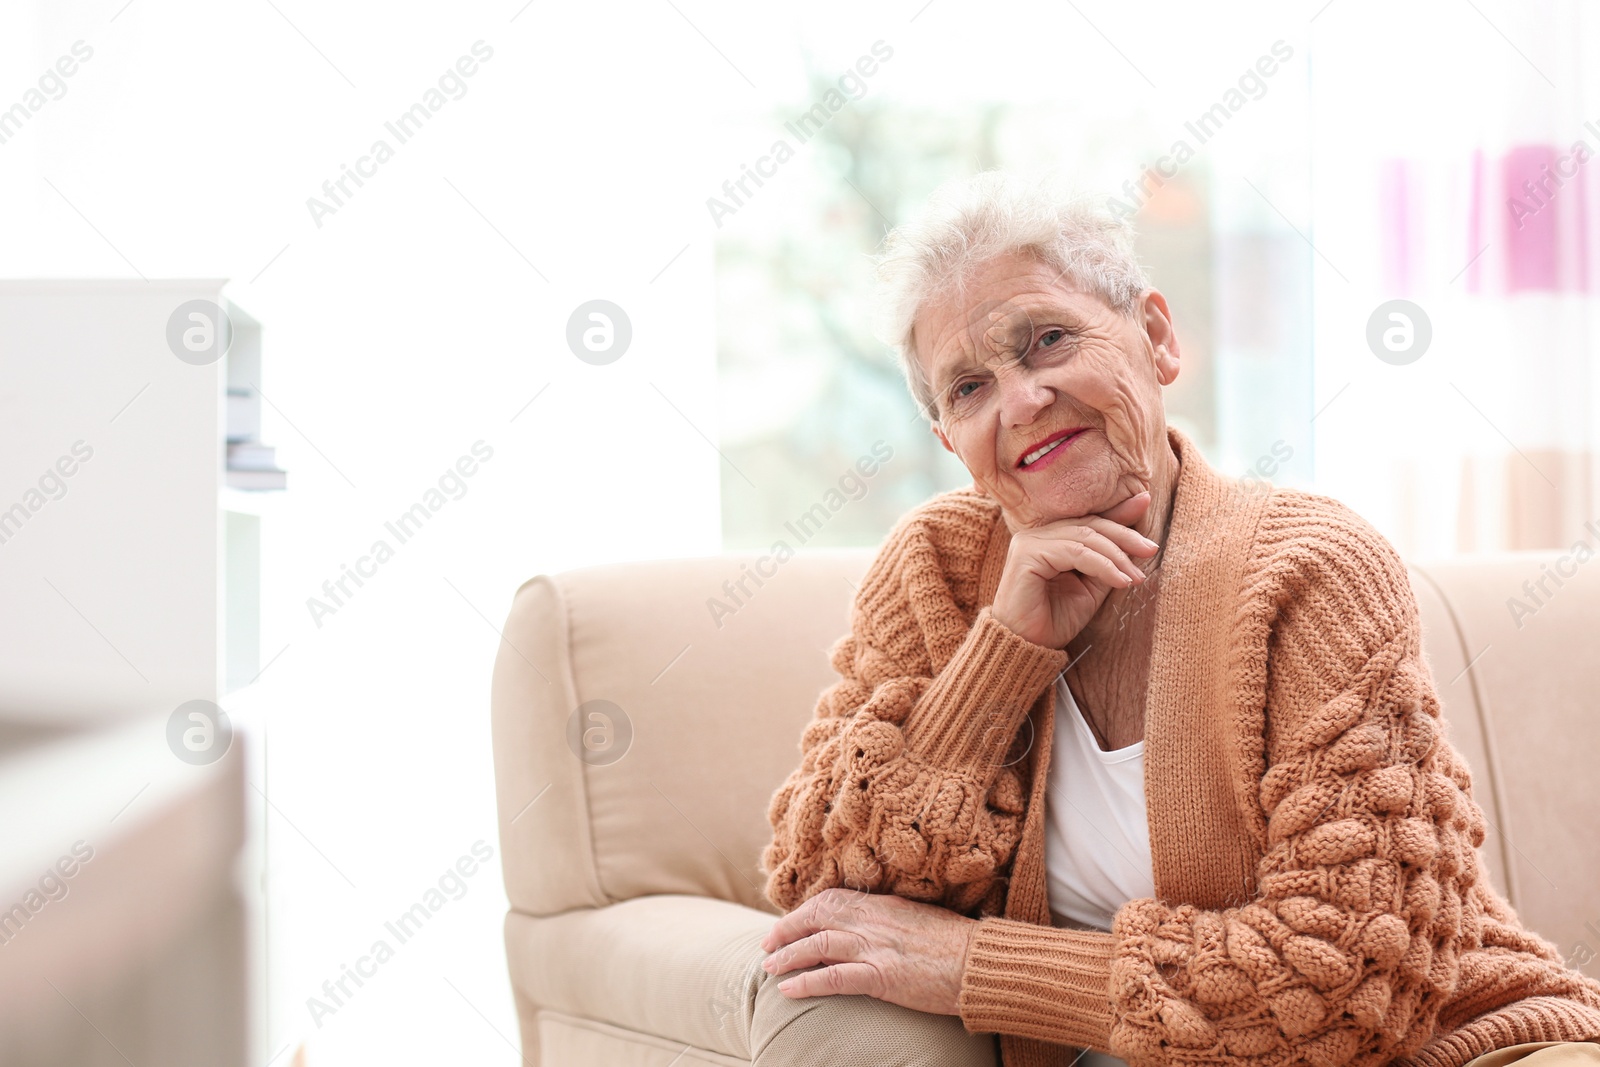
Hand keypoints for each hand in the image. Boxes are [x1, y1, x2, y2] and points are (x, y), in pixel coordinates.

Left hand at [759, 888, 978, 1015]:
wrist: (980, 963)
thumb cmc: (956, 944)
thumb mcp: (917, 919)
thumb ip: (887, 920)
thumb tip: (863, 927)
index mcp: (883, 904)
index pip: (832, 898)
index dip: (804, 910)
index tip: (789, 921)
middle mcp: (874, 921)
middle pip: (817, 916)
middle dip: (787, 929)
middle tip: (767, 944)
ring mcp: (876, 948)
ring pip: (817, 944)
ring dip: (788, 955)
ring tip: (769, 968)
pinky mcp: (881, 977)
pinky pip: (833, 977)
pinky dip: (806, 981)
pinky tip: (789, 990)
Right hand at [990, 491, 1158, 648]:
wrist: (1027, 647)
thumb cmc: (1054, 619)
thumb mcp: (1091, 587)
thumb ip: (1108, 562)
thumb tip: (1137, 541)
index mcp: (1050, 538)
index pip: (1090, 522)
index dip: (1120, 518)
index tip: (1147, 510)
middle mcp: (1037, 535)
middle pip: (1090, 525)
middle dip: (1125, 536)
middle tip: (1151, 550)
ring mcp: (1029, 542)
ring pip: (1085, 538)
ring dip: (1117, 557)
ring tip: (1136, 578)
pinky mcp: (1027, 554)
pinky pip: (1075, 553)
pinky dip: (1103, 566)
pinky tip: (1121, 581)